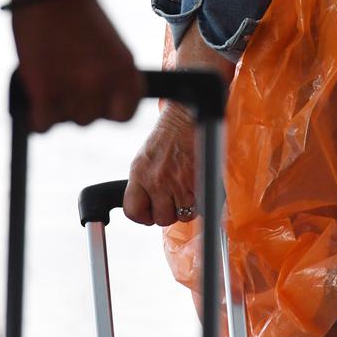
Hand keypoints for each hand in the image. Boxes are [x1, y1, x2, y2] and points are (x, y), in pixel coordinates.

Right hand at [11, 0, 141, 132]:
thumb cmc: (78, 13)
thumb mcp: (110, 45)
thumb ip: (109, 75)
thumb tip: (100, 100)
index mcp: (126, 70)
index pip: (126, 113)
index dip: (109, 110)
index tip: (97, 103)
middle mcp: (106, 84)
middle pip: (91, 119)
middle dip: (76, 105)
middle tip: (64, 81)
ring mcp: (76, 91)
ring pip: (65, 120)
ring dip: (55, 106)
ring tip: (49, 76)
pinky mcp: (45, 93)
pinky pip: (42, 124)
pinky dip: (35, 114)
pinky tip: (34, 92)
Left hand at [125, 103, 199, 226]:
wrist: (189, 117)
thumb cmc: (170, 136)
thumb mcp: (145, 159)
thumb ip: (143, 182)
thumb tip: (147, 206)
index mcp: (139, 174)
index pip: (133, 211)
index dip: (143, 217)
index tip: (150, 214)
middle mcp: (157, 180)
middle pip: (161, 218)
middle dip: (169, 213)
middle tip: (174, 201)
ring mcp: (179, 182)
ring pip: (183, 215)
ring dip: (188, 208)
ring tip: (189, 192)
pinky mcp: (199, 181)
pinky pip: (201, 206)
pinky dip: (203, 201)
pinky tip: (199, 188)